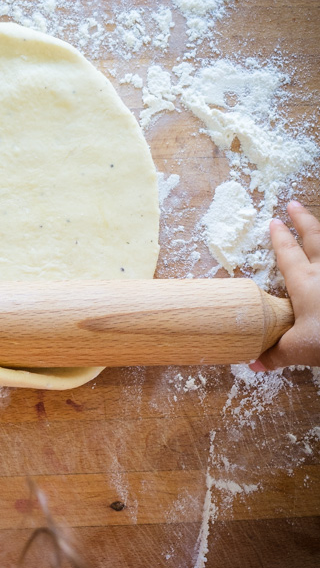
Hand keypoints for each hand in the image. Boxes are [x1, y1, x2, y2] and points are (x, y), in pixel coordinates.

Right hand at [251, 201, 319, 370]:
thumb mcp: (300, 349)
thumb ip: (276, 354)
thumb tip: (253, 363)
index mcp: (305, 282)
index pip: (288, 253)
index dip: (279, 238)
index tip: (273, 222)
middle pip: (313, 237)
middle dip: (302, 220)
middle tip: (293, 204)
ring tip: (318, 222)